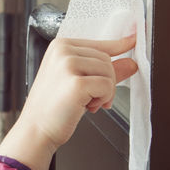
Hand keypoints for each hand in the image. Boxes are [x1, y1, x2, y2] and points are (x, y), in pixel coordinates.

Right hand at [0, 34, 138, 169]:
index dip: (119, 45)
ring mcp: (68, 65)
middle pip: (106, 58)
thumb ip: (105, 71)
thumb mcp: (79, 84)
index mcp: (60, 46)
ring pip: (109, 71)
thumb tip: (131, 63)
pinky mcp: (77, 83)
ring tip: (86, 103)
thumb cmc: (52, 110)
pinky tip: (87, 107)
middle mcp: (63, 51)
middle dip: (106, 81)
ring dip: (105, 93)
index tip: (134, 39)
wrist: (35, 131)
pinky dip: (103, 99)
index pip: (99, 44)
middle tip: (92, 99)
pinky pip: (107, 85)